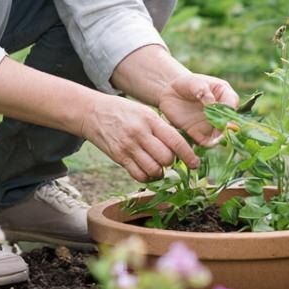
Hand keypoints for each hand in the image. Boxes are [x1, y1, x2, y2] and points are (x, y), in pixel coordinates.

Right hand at [81, 95, 199, 183]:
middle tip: (170, 159)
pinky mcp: (119, 158)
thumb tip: (180, 146)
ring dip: (160, 172)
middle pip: (166, 158)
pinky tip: (148, 170)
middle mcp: (140, 133)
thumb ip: (161, 127)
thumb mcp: (144, 112)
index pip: (175, 140)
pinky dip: (147, 177)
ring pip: (154, 170)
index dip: (188, 155)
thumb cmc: (123, 111)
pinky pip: (139, 175)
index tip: (195, 164)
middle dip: (172, 162)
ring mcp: (128, 147)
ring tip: (159, 166)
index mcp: (150, 119)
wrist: (92, 112)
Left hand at [157, 72, 237, 147]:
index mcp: (224, 94)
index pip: (232, 103)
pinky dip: (207, 145)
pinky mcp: (200, 133)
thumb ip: (202, 90)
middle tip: (222, 134)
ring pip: (219, 134)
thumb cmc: (186, 83)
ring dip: (219, 140)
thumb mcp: (194, 82)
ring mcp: (211, 123)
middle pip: (229, 122)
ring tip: (214, 142)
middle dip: (226, 129)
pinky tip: (205, 146)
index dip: (230, 111)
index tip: (226, 118)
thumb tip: (211, 103)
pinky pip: (206, 142)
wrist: (170, 92)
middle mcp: (221, 111)